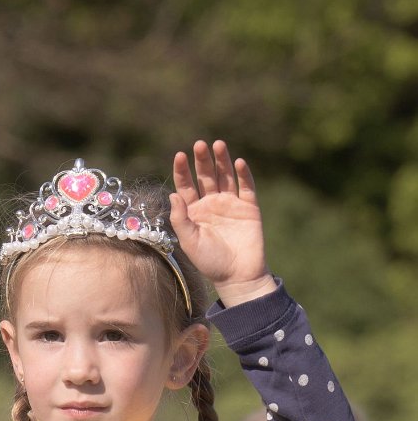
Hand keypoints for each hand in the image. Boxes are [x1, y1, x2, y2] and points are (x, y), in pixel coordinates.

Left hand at [170, 141, 275, 306]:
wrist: (238, 276)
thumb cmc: (210, 262)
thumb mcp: (189, 241)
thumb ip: (180, 219)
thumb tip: (172, 194)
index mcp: (194, 211)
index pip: (186, 186)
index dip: (182, 170)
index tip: (180, 156)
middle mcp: (211, 204)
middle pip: (205, 176)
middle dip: (202, 160)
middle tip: (199, 145)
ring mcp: (231, 204)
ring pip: (225, 176)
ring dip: (222, 161)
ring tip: (218, 145)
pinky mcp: (248, 207)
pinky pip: (246, 186)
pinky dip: (243, 174)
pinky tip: (238, 162)